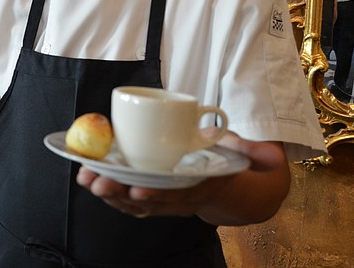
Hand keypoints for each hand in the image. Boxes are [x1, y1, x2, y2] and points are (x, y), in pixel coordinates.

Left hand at [76, 132, 289, 224]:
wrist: (236, 192)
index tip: (138, 191)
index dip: (158, 194)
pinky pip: (130, 199)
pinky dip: (110, 192)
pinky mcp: (154, 196)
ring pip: (134, 201)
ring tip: (86, 179)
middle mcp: (181, 197)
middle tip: (96, 182)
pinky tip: (90, 180)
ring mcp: (166, 199)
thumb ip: (255, 153)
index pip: (179, 193)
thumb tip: (267, 153)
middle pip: (148, 199)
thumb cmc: (236, 166)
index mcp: (203, 186)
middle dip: (120, 192)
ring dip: (109, 192)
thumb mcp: (251, 158)